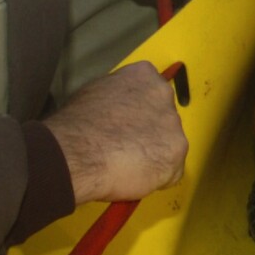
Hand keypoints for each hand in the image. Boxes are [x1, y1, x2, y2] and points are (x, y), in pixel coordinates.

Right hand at [45, 62, 187, 203]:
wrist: (78, 152)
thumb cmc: (78, 122)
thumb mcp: (95, 93)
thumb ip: (118, 97)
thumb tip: (120, 109)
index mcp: (144, 76)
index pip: (150, 92)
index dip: (138, 112)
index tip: (126, 124)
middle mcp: (165, 96)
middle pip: (163, 118)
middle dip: (149, 132)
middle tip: (126, 146)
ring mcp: (174, 126)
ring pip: (168, 145)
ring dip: (153, 155)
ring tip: (126, 165)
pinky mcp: (176, 155)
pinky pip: (169, 171)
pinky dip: (155, 178)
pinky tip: (133, 176)